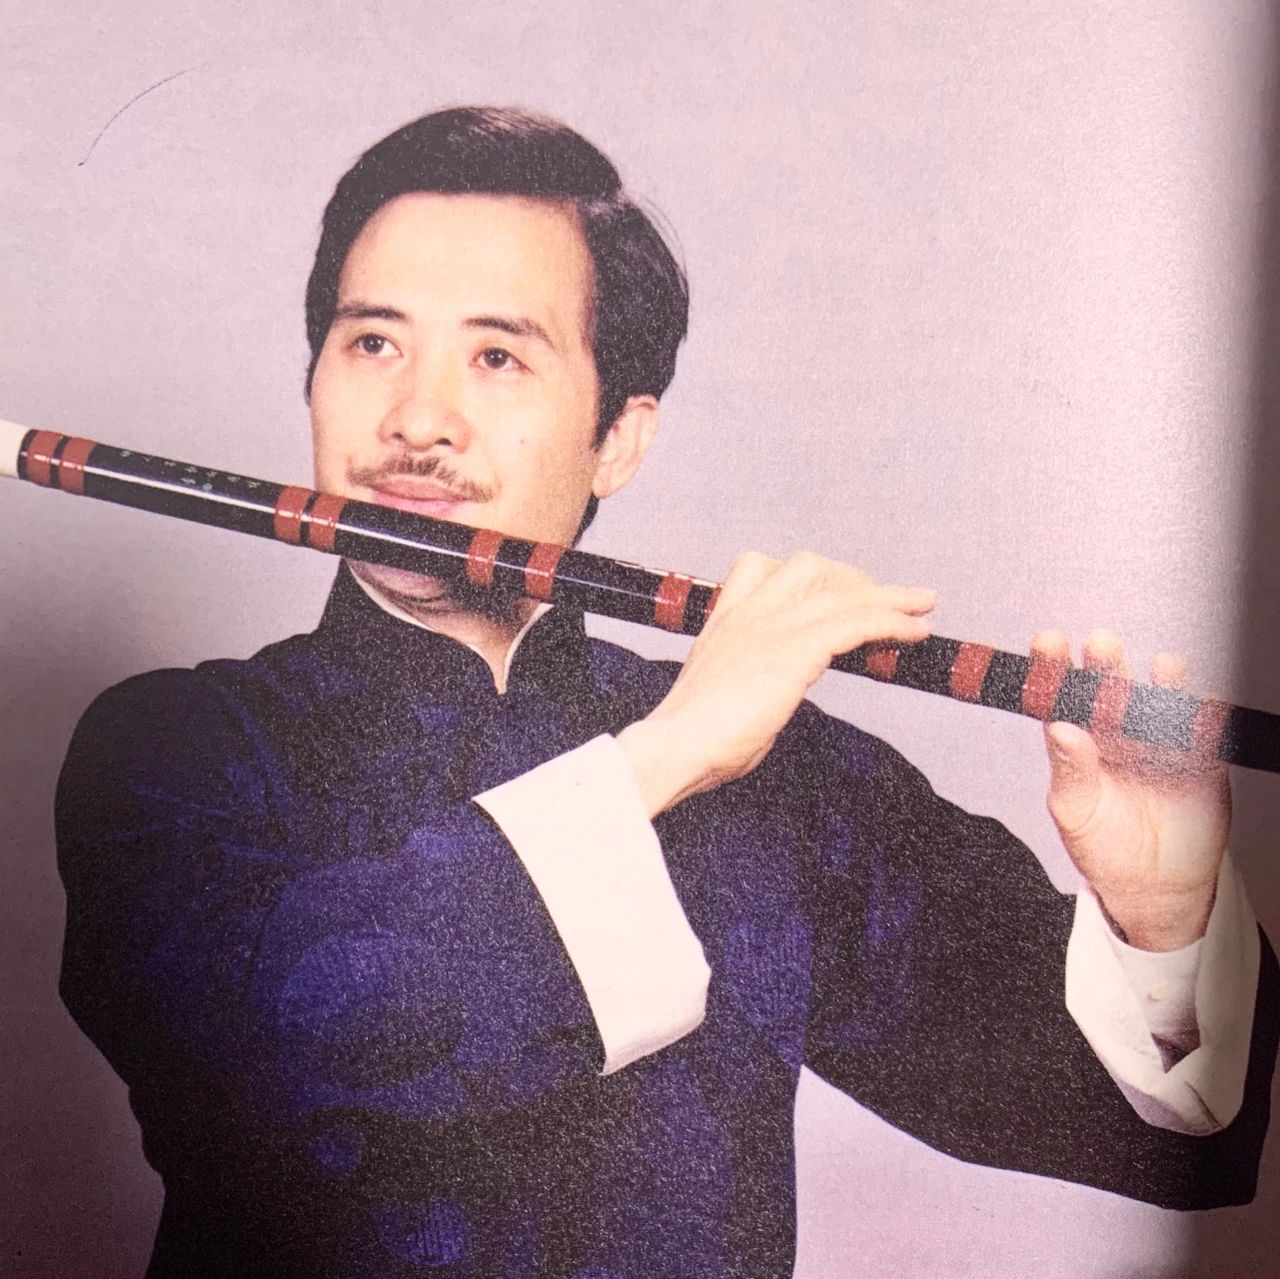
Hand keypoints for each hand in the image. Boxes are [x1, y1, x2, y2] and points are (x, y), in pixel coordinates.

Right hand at [618, 551, 936, 816]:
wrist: (673, 747)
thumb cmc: (690, 741)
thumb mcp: (721, 699)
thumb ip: (750, 687)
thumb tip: (768, 702)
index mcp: (724, 622)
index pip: (760, 568)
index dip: (804, 576)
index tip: (835, 593)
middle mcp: (747, 613)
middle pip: (807, 566)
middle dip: (849, 580)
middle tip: (879, 604)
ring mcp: (771, 626)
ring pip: (843, 590)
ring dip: (888, 596)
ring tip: (920, 605)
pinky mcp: (794, 649)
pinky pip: (857, 622)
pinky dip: (894, 622)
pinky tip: (917, 630)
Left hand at [1035, 629, 1230, 950]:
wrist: (1151, 884)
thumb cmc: (1101, 844)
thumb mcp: (1076, 811)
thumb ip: (1070, 771)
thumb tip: (1060, 729)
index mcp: (1079, 738)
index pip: (1063, 696)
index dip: (1055, 667)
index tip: (1047, 642)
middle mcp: (1117, 731)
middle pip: (1111, 688)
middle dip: (1107, 664)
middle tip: (1101, 644)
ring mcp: (1159, 742)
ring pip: (1162, 702)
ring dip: (1163, 683)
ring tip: (1162, 668)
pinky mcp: (1199, 760)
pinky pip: (1204, 734)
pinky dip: (1205, 719)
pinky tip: (1203, 707)